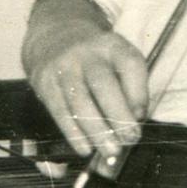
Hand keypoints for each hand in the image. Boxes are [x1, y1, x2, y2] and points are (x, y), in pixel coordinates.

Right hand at [25, 27, 147, 163]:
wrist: (54, 36)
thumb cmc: (96, 59)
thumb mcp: (117, 59)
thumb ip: (130, 86)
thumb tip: (136, 119)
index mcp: (112, 45)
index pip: (130, 63)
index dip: (138, 92)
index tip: (142, 116)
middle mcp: (87, 53)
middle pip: (103, 84)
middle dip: (118, 115)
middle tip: (129, 140)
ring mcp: (63, 66)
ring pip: (79, 102)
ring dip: (97, 130)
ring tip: (110, 151)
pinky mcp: (44, 82)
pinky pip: (59, 111)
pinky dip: (73, 133)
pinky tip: (85, 148)